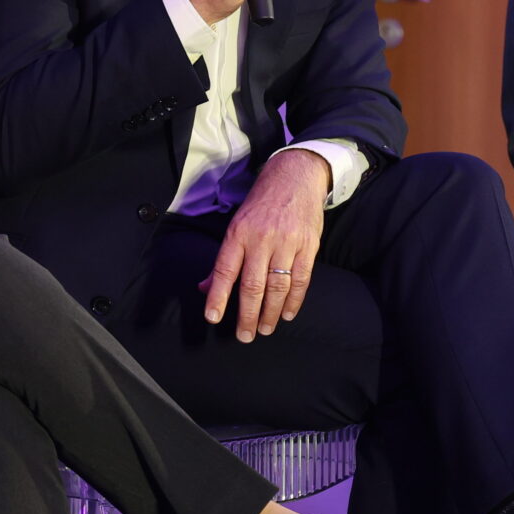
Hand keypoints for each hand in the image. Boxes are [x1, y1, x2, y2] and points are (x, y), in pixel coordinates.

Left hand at [199, 147, 328, 340]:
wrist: (295, 177)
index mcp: (238, 234)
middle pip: (252, 285)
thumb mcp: (236, 224)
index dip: (218, 296)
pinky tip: (288, 314)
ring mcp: (287, 242)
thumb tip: (205, 288)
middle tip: (244, 336)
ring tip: (264, 329)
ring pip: (278, 286)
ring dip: (270, 312)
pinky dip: (295, 300)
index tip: (213, 318)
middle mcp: (261, 239)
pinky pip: (302, 279)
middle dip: (247, 315)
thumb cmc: (261, 204)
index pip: (224, 270)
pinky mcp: (308, 245)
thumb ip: (223, 258)